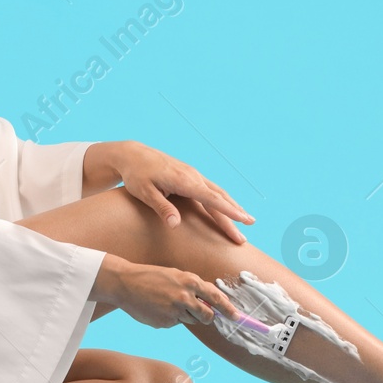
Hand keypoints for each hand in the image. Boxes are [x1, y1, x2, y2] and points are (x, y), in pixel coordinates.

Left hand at [95, 141, 254, 242]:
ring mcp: (192, 175)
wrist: (132, 154)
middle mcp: (192, 176)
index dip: (228, 211)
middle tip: (250, 227)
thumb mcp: (144, 192)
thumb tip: (175, 224)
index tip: (244, 220)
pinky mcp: (189, 176)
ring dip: (232, 206)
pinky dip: (221, 199)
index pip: (211, 198)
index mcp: (184, 181)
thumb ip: (161, 208)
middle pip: (219, 197)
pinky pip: (210, 189)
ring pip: (217, 192)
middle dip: (235, 213)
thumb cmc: (136, 175)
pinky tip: (226, 206)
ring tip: (245, 219)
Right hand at [109, 260, 242, 329]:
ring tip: (168, 302)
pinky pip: (175, 323)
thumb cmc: (152, 276)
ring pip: (191, 320)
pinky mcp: (165, 322)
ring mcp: (174, 311)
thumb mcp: (176, 275)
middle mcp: (185, 297)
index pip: (216, 298)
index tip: (237, 317)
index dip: (229, 309)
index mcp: (190, 281)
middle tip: (197, 311)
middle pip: (207, 316)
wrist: (125, 283)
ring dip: (185, 315)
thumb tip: (212, 303)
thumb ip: (194, 288)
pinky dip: (170, 318)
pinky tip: (158, 308)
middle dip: (206, 316)